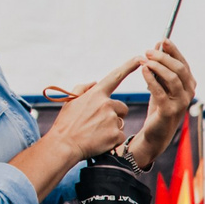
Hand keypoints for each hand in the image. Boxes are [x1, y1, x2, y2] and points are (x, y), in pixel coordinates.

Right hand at [16, 54, 138, 196]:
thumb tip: (95, 82)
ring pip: (120, 122)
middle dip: (115, 114)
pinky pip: (120, 135)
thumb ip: (83, 88)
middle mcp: (106, 104)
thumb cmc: (66, 123)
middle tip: (98, 123)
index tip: (140, 58)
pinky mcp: (116, 134)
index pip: (115, 77)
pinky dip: (112, 139)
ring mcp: (112, 119)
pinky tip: (99, 141)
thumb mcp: (71, 101)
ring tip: (95, 132)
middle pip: (122, 107)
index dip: (129, 66)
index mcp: (96, 94)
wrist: (64, 145)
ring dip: (112, 127)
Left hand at [133, 39, 196, 166]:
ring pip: (172, 78)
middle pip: (179, 69)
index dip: (173, 51)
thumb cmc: (159, 106)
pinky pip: (160, 91)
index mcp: (189, 85)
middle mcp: (189, 93)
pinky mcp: (169, 111)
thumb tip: (158, 46)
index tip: (162, 40)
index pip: (183, 63)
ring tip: (144, 60)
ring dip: (157, 66)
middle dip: (163, 57)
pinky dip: (151, 79)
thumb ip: (161, 68)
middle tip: (148, 51)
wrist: (156, 133)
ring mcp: (181, 103)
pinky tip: (143, 70)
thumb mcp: (161, 84)